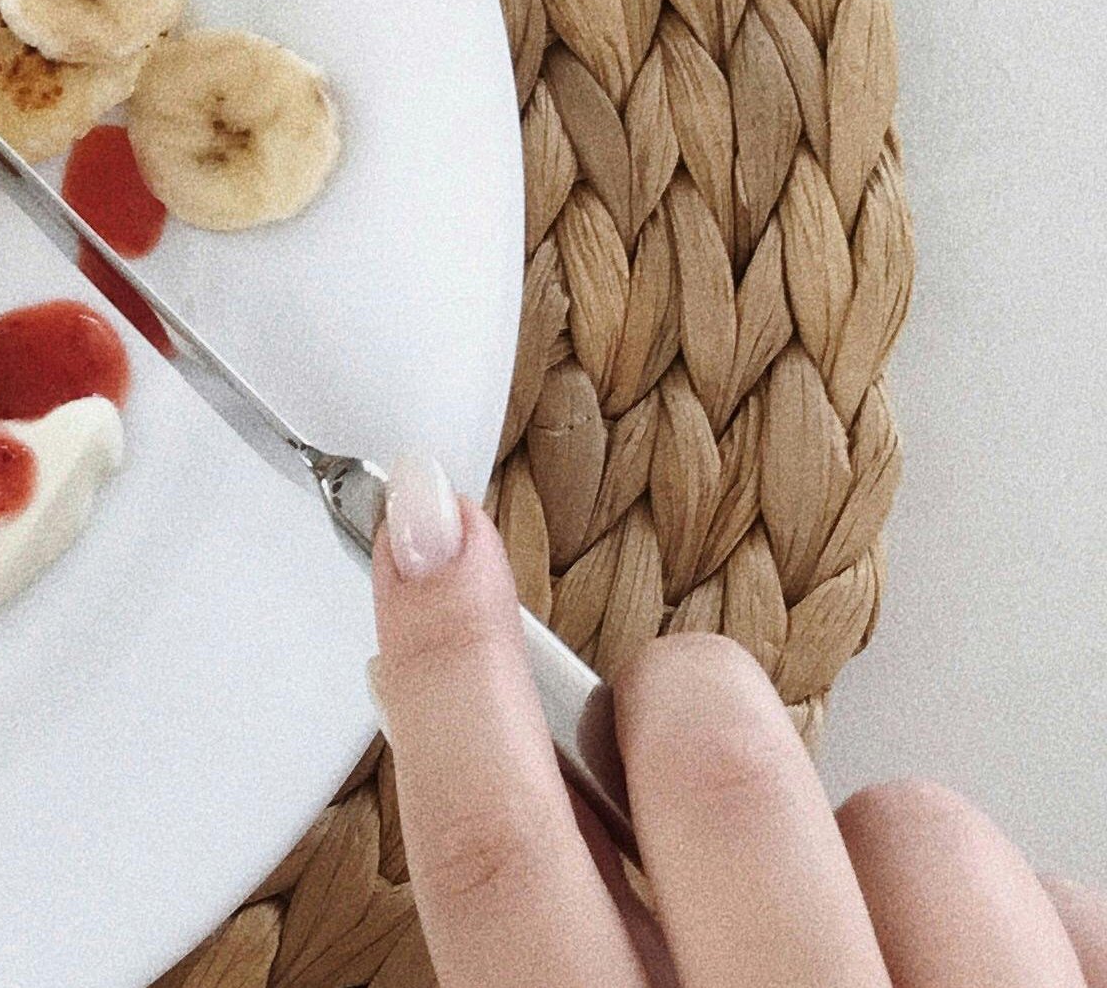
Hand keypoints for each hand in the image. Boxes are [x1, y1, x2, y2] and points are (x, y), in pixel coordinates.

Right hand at [370, 453, 1106, 986]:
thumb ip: (561, 942)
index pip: (493, 856)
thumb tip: (496, 746)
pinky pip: (1065, 891)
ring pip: (911, 818)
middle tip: (689, 766)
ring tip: (875, 966)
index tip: (423, 523)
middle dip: (694, 718)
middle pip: (710, 769)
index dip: (446, 667)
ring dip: (883, 862)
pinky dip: (1025, 931)